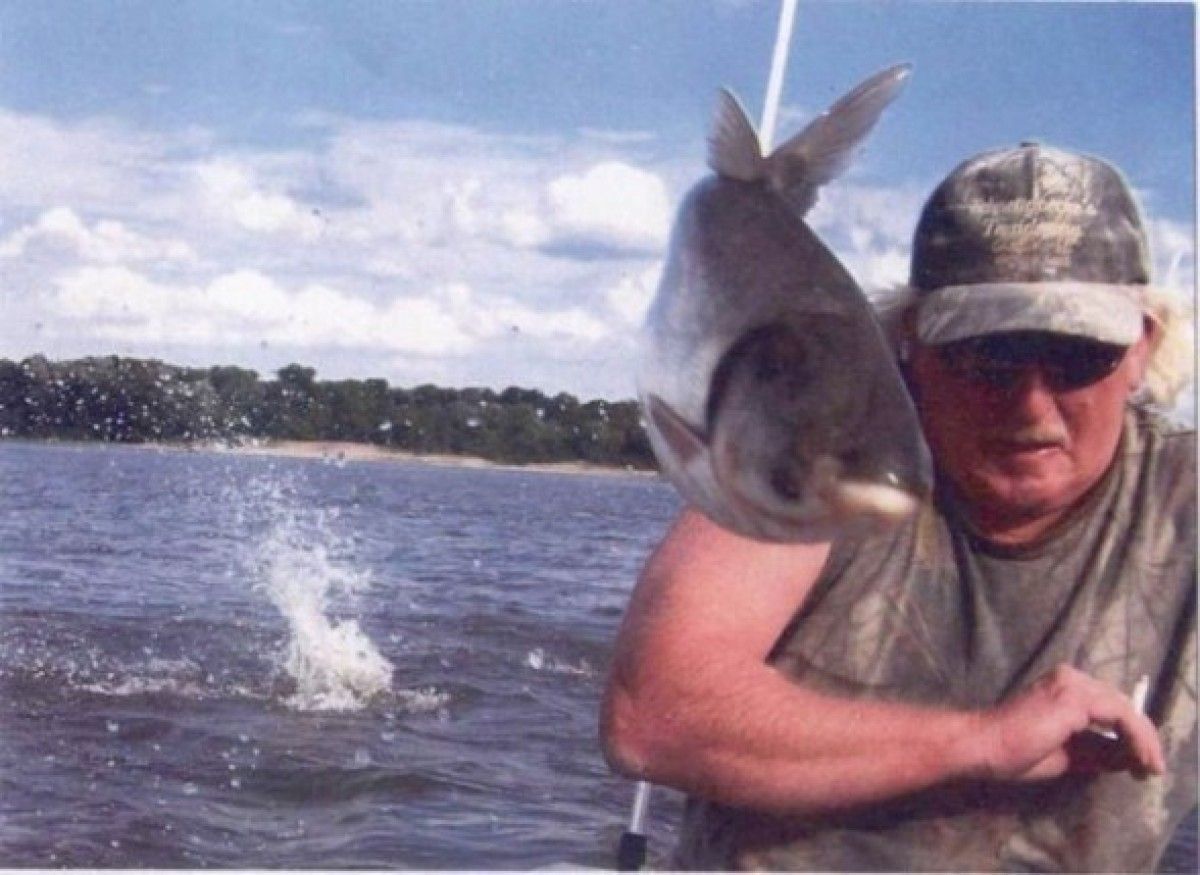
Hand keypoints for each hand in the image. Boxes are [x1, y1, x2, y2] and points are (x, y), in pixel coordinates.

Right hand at [973, 664, 1163, 781]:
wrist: (985, 746)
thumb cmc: (1014, 751)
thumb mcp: (1067, 753)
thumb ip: (1097, 751)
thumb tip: (1130, 758)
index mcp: (1064, 686)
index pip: (1109, 706)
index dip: (1131, 734)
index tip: (1141, 764)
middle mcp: (1070, 677)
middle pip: (1121, 704)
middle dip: (1142, 738)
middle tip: (1150, 769)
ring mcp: (1072, 684)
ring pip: (1126, 709)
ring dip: (1144, 740)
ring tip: (1149, 768)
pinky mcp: (1074, 697)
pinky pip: (1121, 716)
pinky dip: (1137, 738)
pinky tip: (1140, 759)